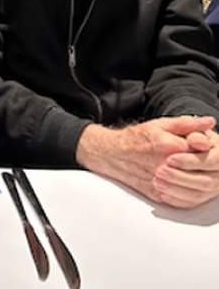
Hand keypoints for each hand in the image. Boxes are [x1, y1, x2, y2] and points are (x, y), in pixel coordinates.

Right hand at [76, 116, 214, 205]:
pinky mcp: (157, 194)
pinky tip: (191, 185)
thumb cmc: (137, 138)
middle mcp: (166, 166)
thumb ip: (187, 124)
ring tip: (200, 173)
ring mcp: (161, 182)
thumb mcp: (161, 124)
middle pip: (202, 171)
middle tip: (207, 162)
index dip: (208, 148)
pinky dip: (191, 194)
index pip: (204, 150)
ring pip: (196, 189)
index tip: (205, 147)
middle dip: (208, 167)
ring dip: (202, 182)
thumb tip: (210, 122)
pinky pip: (183, 200)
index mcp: (169, 146)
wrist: (112, 154)